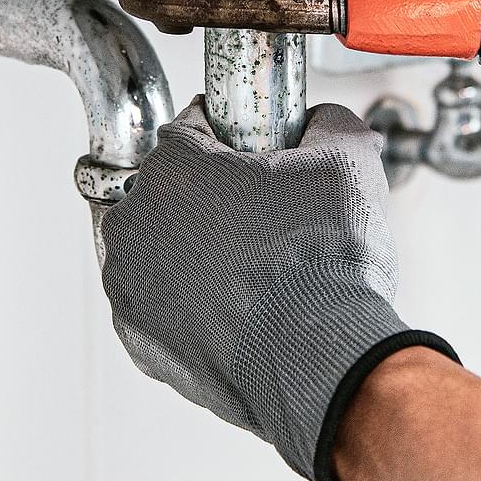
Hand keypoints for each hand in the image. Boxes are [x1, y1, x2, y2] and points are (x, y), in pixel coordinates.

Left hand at [98, 98, 454, 480]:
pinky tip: (240, 305)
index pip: (192, 128)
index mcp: (174, 169)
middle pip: (170, 190)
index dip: (234, 136)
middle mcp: (136, 225)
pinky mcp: (142, 341)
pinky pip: (163, 304)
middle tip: (265, 214)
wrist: (322, 359)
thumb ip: (330, 123)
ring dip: (195, 248)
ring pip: (161, 248)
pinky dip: (192, 301)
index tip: (259, 154)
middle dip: (210, 195)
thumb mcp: (348, 160)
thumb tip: (324, 122)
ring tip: (256, 264)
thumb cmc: (325, 263)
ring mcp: (132, 289)